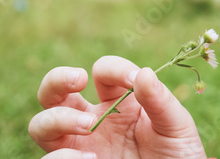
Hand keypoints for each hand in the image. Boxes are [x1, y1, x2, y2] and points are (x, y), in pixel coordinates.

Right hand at [29, 56, 206, 158]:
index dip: (115, 69)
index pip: (103, 71)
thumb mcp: (176, 126)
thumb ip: (161, 101)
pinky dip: (62, 157)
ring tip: (89, 126)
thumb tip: (143, 73)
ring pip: (42, 124)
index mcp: (120, 101)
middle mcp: (94, 120)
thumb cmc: (178, 154)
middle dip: (58, 79)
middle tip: (78, 79)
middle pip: (56, 92)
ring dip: (58, 119)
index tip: (133, 79)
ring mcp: (81, 145)